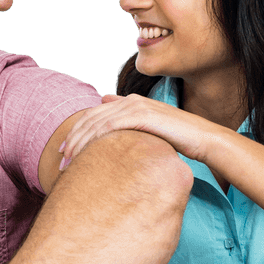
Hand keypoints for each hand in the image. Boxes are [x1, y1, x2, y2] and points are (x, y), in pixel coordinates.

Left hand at [58, 94, 218, 167]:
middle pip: (91, 118)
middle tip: (60, 160)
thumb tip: (115, 130)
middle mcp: (130, 101)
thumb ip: (132, 130)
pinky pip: (109, 126)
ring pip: (96, 122)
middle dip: (72, 139)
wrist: (203, 139)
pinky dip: (93, 139)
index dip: (77, 133)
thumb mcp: (151, 135)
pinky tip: (83, 154)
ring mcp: (135, 106)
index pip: (95, 116)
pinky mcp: (141, 115)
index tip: (65, 152)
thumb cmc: (180, 140)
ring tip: (66, 162)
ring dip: (78, 142)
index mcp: (130, 104)